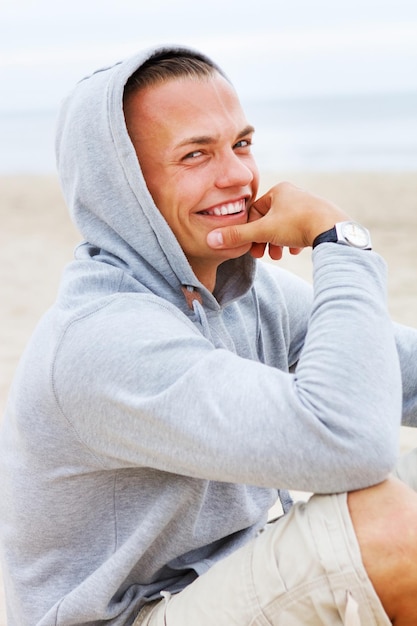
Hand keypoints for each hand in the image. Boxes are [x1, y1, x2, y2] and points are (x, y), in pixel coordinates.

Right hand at [207, 182, 349, 258]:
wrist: (332, 229)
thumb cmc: (297, 225)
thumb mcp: (263, 232)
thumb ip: (237, 236)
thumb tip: (211, 239)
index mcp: (279, 191)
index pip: (255, 211)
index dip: (250, 231)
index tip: (251, 247)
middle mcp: (294, 193)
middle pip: (270, 220)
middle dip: (265, 239)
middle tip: (264, 254)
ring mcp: (308, 204)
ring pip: (285, 226)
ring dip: (278, 242)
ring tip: (280, 255)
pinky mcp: (320, 217)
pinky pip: (300, 229)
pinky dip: (294, 241)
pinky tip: (295, 251)